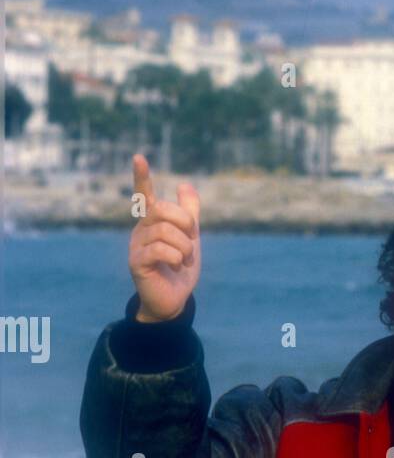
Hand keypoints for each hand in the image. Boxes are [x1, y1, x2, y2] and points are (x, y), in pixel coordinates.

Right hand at [128, 153, 200, 320]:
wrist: (174, 300)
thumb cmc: (179, 269)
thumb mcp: (190, 238)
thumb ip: (189, 213)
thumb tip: (185, 184)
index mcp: (153, 222)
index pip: (145, 194)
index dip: (141, 176)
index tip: (139, 157)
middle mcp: (141, 230)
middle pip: (161, 209)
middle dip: (184, 222)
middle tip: (193, 241)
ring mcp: (136, 247)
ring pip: (164, 231)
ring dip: (184, 246)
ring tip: (184, 260)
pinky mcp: (136, 263)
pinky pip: (159, 249)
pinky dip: (175, 257)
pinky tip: (176, 266)